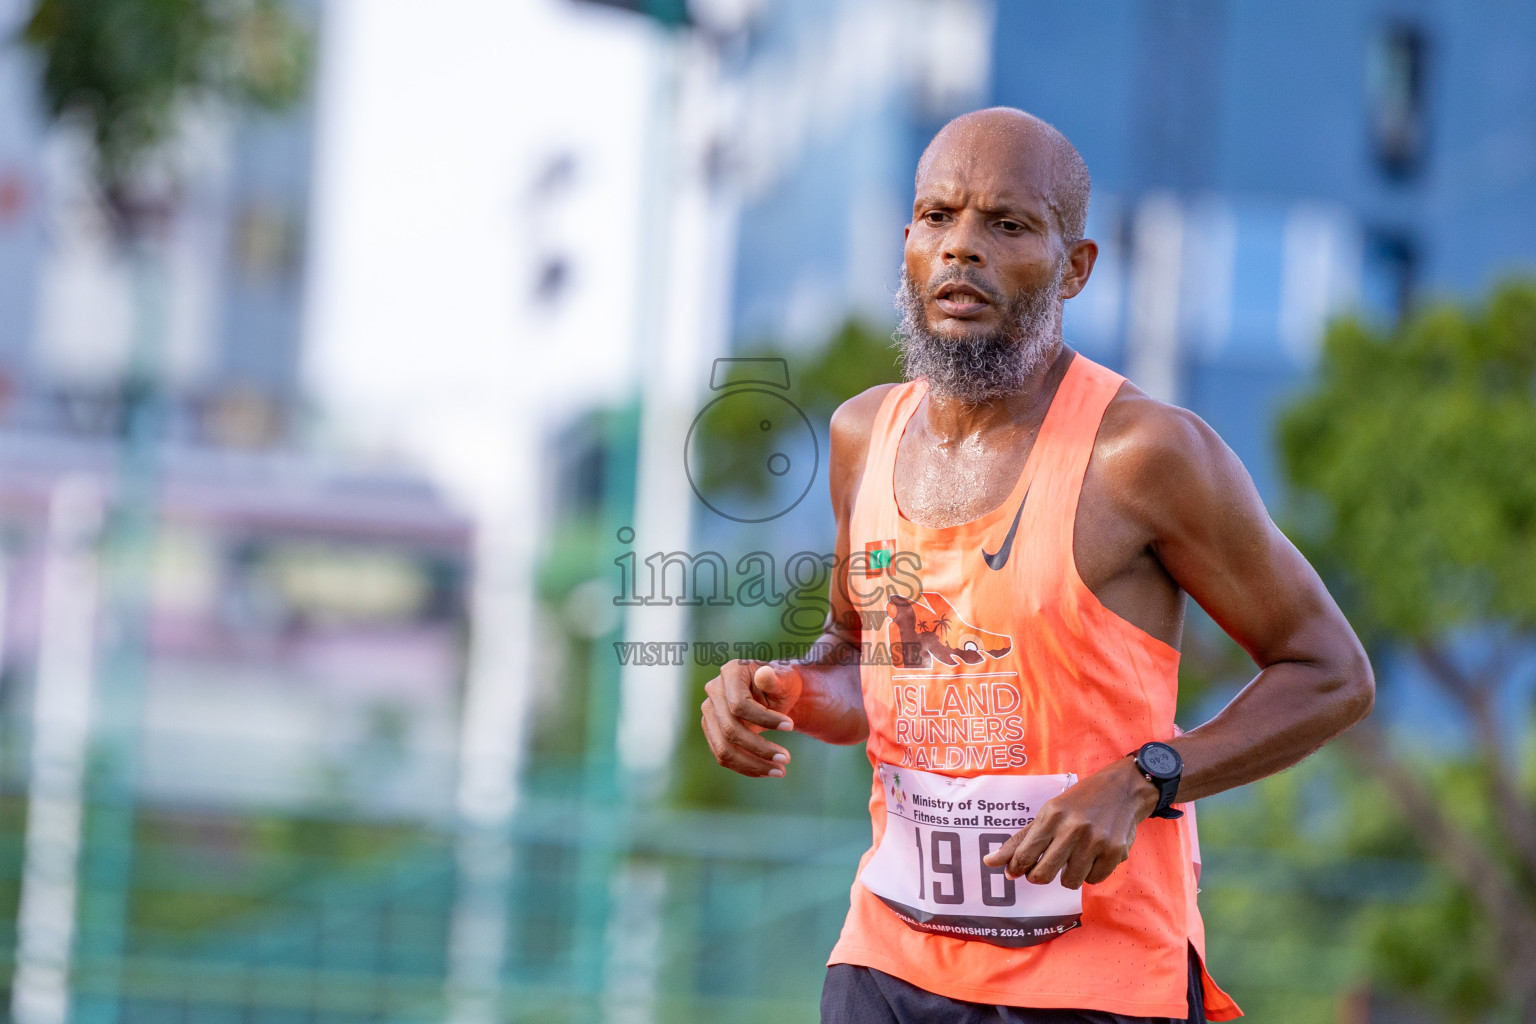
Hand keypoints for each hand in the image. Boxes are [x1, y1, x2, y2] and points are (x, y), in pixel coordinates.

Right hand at [700, 660, 803, 777]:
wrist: (774, 694)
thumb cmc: (782, 684)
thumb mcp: (786, 679)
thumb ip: (776, 678)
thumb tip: (764, 675)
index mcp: (731, 672)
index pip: (739, 704)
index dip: (764, 719)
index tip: (791, 727)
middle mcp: (714, 690)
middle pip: (730, 729)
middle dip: (760, 748)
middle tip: (786, 759)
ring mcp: (709, 712)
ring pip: (723, 748)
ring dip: (752, 764)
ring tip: (780, 771)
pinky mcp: (711, 730)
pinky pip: (723, 756)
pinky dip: (745, 767)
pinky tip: (767, 771)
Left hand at [981, 757, 1160, 888]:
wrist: (1122, 789)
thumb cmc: (1079, 802)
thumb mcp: (1048, 813)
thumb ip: (1020, 840)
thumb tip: (990, 863)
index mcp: (1051, 816)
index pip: (1024, 854)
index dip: (1018, 868)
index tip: (1018, 871)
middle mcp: (1072, 828)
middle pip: (1043, 875)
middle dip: (1040, 876)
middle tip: (1046, 868)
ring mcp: (1095, 841)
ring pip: (1070, 882)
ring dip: (1069, 875)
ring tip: (1075, 857)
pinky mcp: (1115, 852)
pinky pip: (1094, 880)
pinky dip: (1091, 873)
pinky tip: (1094, 856)